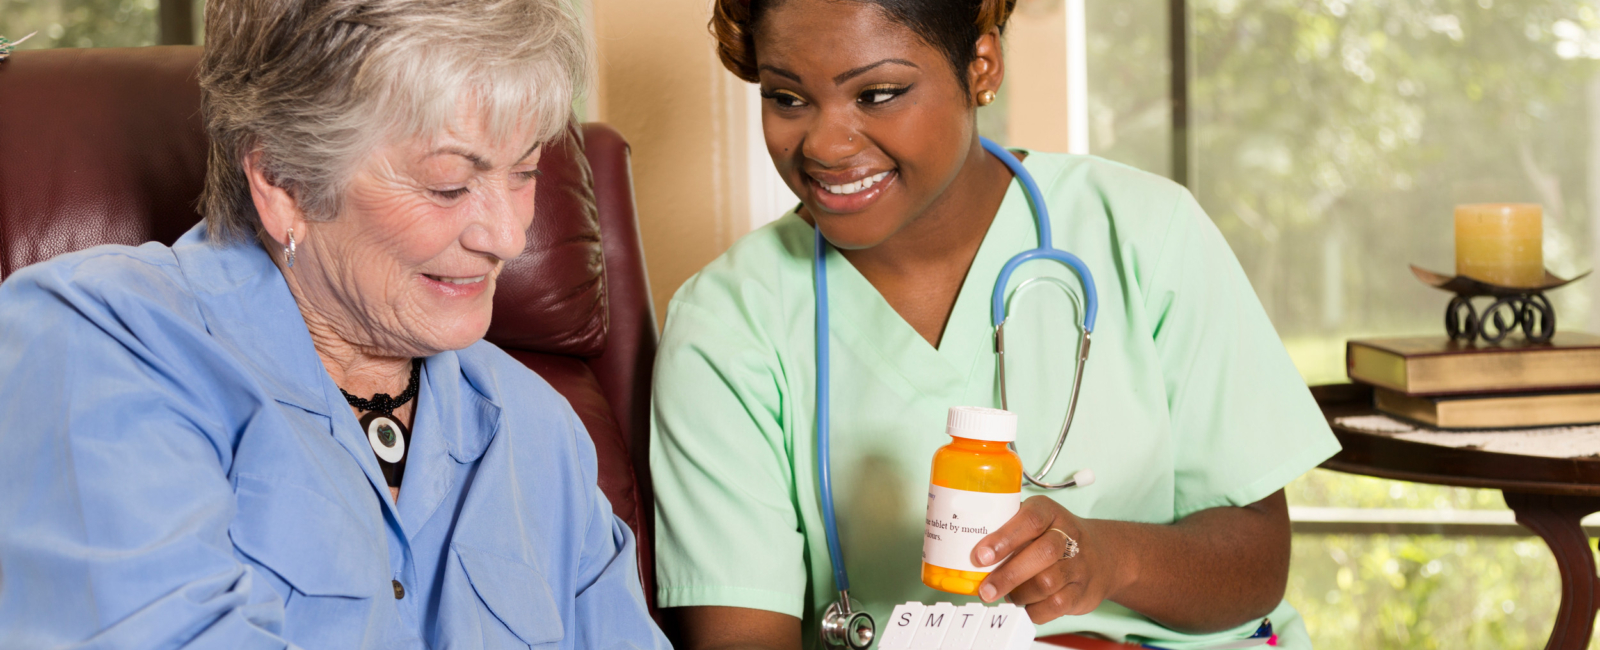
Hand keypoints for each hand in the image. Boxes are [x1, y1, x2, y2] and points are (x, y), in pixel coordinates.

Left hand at [969, 496, 1131, 623]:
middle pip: (1041, 554)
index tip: (980, 555)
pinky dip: (1035, 609)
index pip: (1029, 520)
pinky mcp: (1082, 590)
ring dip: (1020, 593)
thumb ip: (1003, 527)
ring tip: (1007, 594)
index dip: (1003, 538)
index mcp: (1049, 512)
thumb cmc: (1052, 535)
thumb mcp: (1031, 520)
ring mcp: (1078, 564)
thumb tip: (961, 545)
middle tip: (985, 590)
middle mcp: (1068, 535)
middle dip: (1008, 575)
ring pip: (1047, 582)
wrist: (1102, 555)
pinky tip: (1025, 604)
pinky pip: (1056, 605)